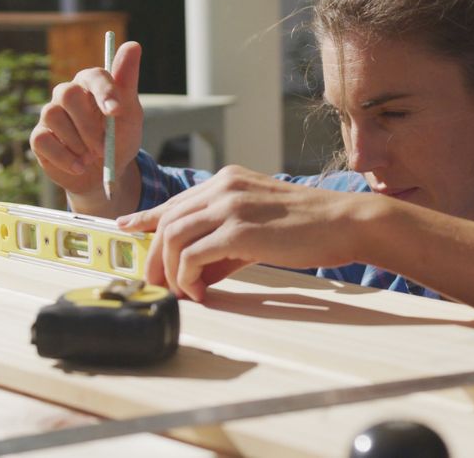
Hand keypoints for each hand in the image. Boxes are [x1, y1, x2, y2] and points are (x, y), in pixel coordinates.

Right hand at [30, 42, 143, 205]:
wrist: (105, 174)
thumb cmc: (119, 138)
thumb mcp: (130, 114)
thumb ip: (128, 81)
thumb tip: (133, 44)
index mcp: (91, 84)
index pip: (93, 75)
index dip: (104, 91)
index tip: (116, 111)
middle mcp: (67, 94)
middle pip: (68, 95)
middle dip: (88, 124)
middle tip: (103, 146)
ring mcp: (51, 114)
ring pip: (54, 117)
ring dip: (78, 143)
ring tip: (93, 157)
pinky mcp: (39, 137)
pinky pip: (44, 140)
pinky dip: (64, 157)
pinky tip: (80, 166)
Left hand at [116, 165, 366, 300]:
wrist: (345, 223)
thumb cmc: (310, 227)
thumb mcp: (260, 227)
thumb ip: (226, 245)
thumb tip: (198, 275)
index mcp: (228, 180)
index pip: (177, 201)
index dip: (147, 217)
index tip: (129, 229)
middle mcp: (224, 186)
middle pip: (168, 221)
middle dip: (155, 257)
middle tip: (157, 285)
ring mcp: (230, 206)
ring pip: (173, 237)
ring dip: (169, 270)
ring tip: (179, 292)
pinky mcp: (238, 230)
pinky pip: (192, 255)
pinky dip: (187, 277)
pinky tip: (199, 292)